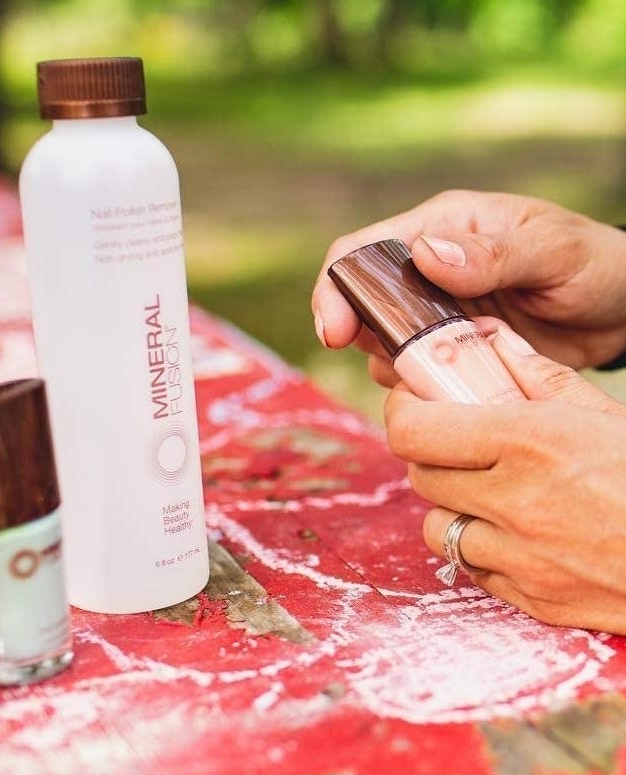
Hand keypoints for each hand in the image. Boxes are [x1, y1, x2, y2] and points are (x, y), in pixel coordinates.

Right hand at [312, 190, 625, 373]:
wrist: (622, 310)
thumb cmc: (596, 264)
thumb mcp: (555, 251)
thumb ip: (493, 253)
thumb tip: (425, 254)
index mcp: (442, 227)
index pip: (361, 252)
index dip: (336, 290)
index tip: (335, 333)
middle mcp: (426, 272)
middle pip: (360, 305)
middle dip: (362, 339)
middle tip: (398, 368)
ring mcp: (435, 315)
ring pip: (381, 347)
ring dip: (396, 369)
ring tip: (443, 376)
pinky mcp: (450, 352)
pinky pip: (414, 375)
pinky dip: (422, 389)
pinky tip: (456, 390)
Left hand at [384, 324, 625, 632]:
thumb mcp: (607, 413)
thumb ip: (537, 376)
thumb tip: (488, 340)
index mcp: (531, 442)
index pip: (414, 429)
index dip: (403, 410)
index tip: (413, 400)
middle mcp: (515, 501)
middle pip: (420, 473)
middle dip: (430, 452)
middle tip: (457, 441)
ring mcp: (520, 558)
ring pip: (437, 525)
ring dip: (451, 504)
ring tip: (491, 490)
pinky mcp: (531, 598)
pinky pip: (471, 567)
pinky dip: (479, 547)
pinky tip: (515, 532)